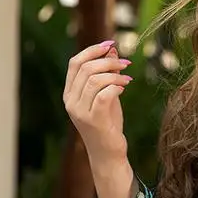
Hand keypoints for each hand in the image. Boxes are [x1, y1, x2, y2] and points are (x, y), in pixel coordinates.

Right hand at [63, 40, 132, 164]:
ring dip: (114, 74)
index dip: (92, 50)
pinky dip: (116, 87)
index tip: (111, 44)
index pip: (75, 63)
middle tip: (125, 63)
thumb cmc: (108, 125)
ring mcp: (80, 111)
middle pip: (85, 68)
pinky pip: (103, 95)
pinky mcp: (93, 120)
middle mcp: (71, 101)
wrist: (108, 154)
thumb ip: (107, 74)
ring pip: (94, 80)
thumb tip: (111, 49)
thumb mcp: (107, 95)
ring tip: (127, 77)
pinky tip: (125, 87)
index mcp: (70, 93)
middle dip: (108, 61)